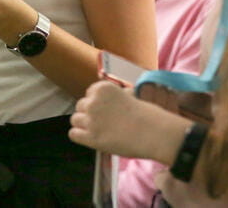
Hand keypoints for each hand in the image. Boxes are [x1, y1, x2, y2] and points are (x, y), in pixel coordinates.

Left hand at [69, 80, 186, 162]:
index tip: (107, 111)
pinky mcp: (90, 137)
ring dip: (85, 125)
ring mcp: (90, 120)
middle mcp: (93, 102)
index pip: (89, 94)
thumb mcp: (131, 95)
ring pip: (75, 120)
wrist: (154, 133)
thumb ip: (118, 95)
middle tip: (104, 122)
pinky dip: (81, 137)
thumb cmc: (147, 115)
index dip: (98, 103)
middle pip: (80, 106)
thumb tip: (116, 96)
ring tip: (99, 131)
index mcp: (102, 88)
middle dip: (90, 114)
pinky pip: (73, 134)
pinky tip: (92, 139)